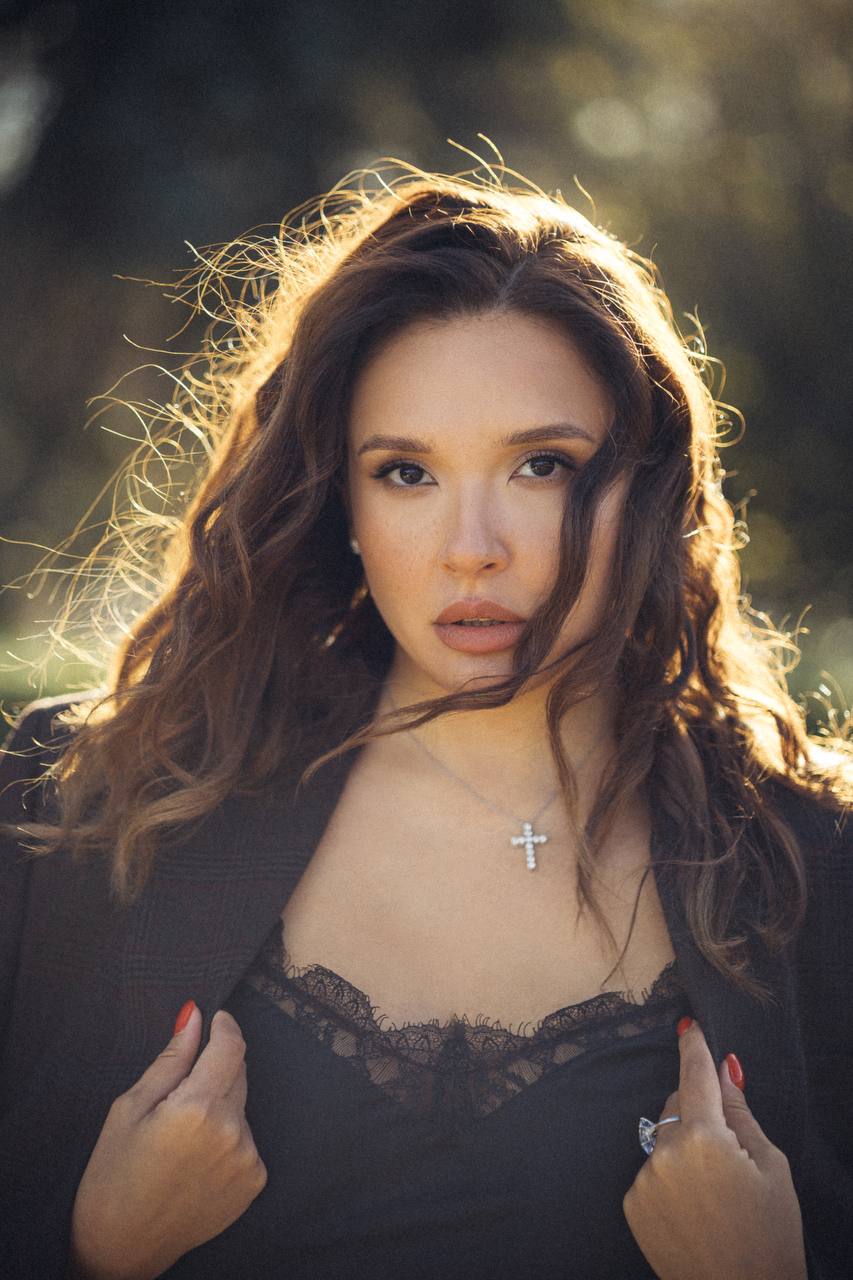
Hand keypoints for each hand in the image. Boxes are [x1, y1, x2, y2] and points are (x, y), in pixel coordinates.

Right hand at [69, 1005, 266, 1279]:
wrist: (121, 1249)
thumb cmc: (113, 1176)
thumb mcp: (130, 1108)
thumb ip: (171, 1059)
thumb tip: (194, 1015)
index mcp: (197, 1108)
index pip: (230, 1046)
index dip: (225, 1026)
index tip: (216, 1019)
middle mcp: (231, 1132)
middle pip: (238, 1073)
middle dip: (215, 1069)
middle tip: (180, 1093)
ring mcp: (247, 1160)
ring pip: (241, 1107)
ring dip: (220, 1106)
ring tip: (182, 1137)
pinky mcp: (254, 1182)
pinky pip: (246, 1140)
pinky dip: (228, 1138)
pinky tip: (195, 1160)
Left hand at [623, 1019, 805, 1279]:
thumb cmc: (770, 1234)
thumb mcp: (772, 1167)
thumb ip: (741, 1112)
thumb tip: (724, 1069)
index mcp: (704, 1138)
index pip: (695, 1076)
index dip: (693, 1047)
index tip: (687, 1025)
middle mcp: (665, 1152)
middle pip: (677, 1106)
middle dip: (699, 1115)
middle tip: (729, 1152)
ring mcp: (644, 1180)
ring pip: (664, 1139)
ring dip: (683, 1150)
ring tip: (714, 1193)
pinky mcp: (632, 1204)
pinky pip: (652, 1170)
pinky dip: (669, 1177)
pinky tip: (693, 1207)